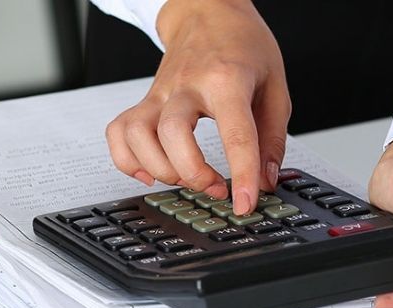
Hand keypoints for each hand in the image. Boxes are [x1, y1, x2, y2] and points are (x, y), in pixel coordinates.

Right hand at [105, 0, 289, 214]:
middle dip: (192, 173)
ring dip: (159, 169)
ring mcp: (159, 93)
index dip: (242, 175)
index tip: (245, 203)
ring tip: (184, 177)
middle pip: (173, 134)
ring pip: (137, 135)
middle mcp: (186, 85)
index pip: (235, 134)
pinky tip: (149, 170)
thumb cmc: (242, 45)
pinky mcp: (144, 101)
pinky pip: (118, 133)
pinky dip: (127, 160)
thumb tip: (264, 178)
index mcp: (227, 80)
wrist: (208, 14)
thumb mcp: (274, 86)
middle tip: (215, 187)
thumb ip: (272, 137)